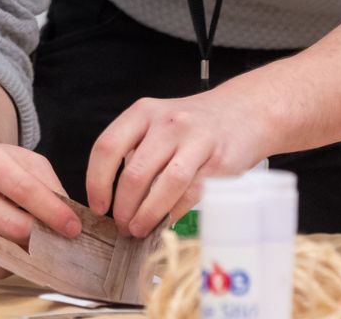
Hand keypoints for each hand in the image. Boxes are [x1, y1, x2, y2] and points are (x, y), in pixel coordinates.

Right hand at [0, 141, 79, 277]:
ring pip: (1, 250)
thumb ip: (51, 189)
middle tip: (58, 239)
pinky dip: (9, 264)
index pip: (24, 191)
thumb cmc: (4, 168)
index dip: (53, 213)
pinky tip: (15, 249)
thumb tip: (69, 225)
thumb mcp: (30, 164)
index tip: (74, 228)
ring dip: (27, 253)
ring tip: (39, 244)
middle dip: (42, 237)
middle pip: (12, 226)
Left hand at [86, 86, 275, 236]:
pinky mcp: (219, 160)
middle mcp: (167, 123)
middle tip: (122, 226)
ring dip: (147, 214)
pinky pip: (192, 193)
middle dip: (123, 208)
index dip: (97, 182)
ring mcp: (195, 140)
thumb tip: (112, 197)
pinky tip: (166, 222)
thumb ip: (134, 150)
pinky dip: (175, 213)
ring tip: (139, 229)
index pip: (107, 148)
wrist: (244, 112)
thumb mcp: (157, 122)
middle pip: (134, 173)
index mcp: (143, 112)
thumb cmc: (193, 124)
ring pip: (164, 185)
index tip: (98, 206)